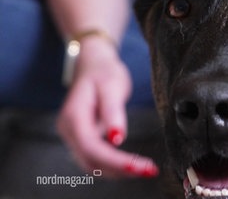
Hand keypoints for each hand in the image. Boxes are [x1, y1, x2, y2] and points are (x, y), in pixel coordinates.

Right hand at [57, 37, 158, 177]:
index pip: (92, 148)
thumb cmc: (103, 72)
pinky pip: (96, 159)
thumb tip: (117, 139)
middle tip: (150, 170)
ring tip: (146, 169)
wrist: (94, 64)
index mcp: (74, 117)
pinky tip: (134, 164)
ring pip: (92, 165)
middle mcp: (69, 131)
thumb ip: (113, 112)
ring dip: (118, 171)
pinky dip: (114, 166)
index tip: (138, 166)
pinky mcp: (84, 138)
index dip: (115, 161)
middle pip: (91, 161)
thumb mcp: (112, 86)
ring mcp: (74, 136)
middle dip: (120, 169)